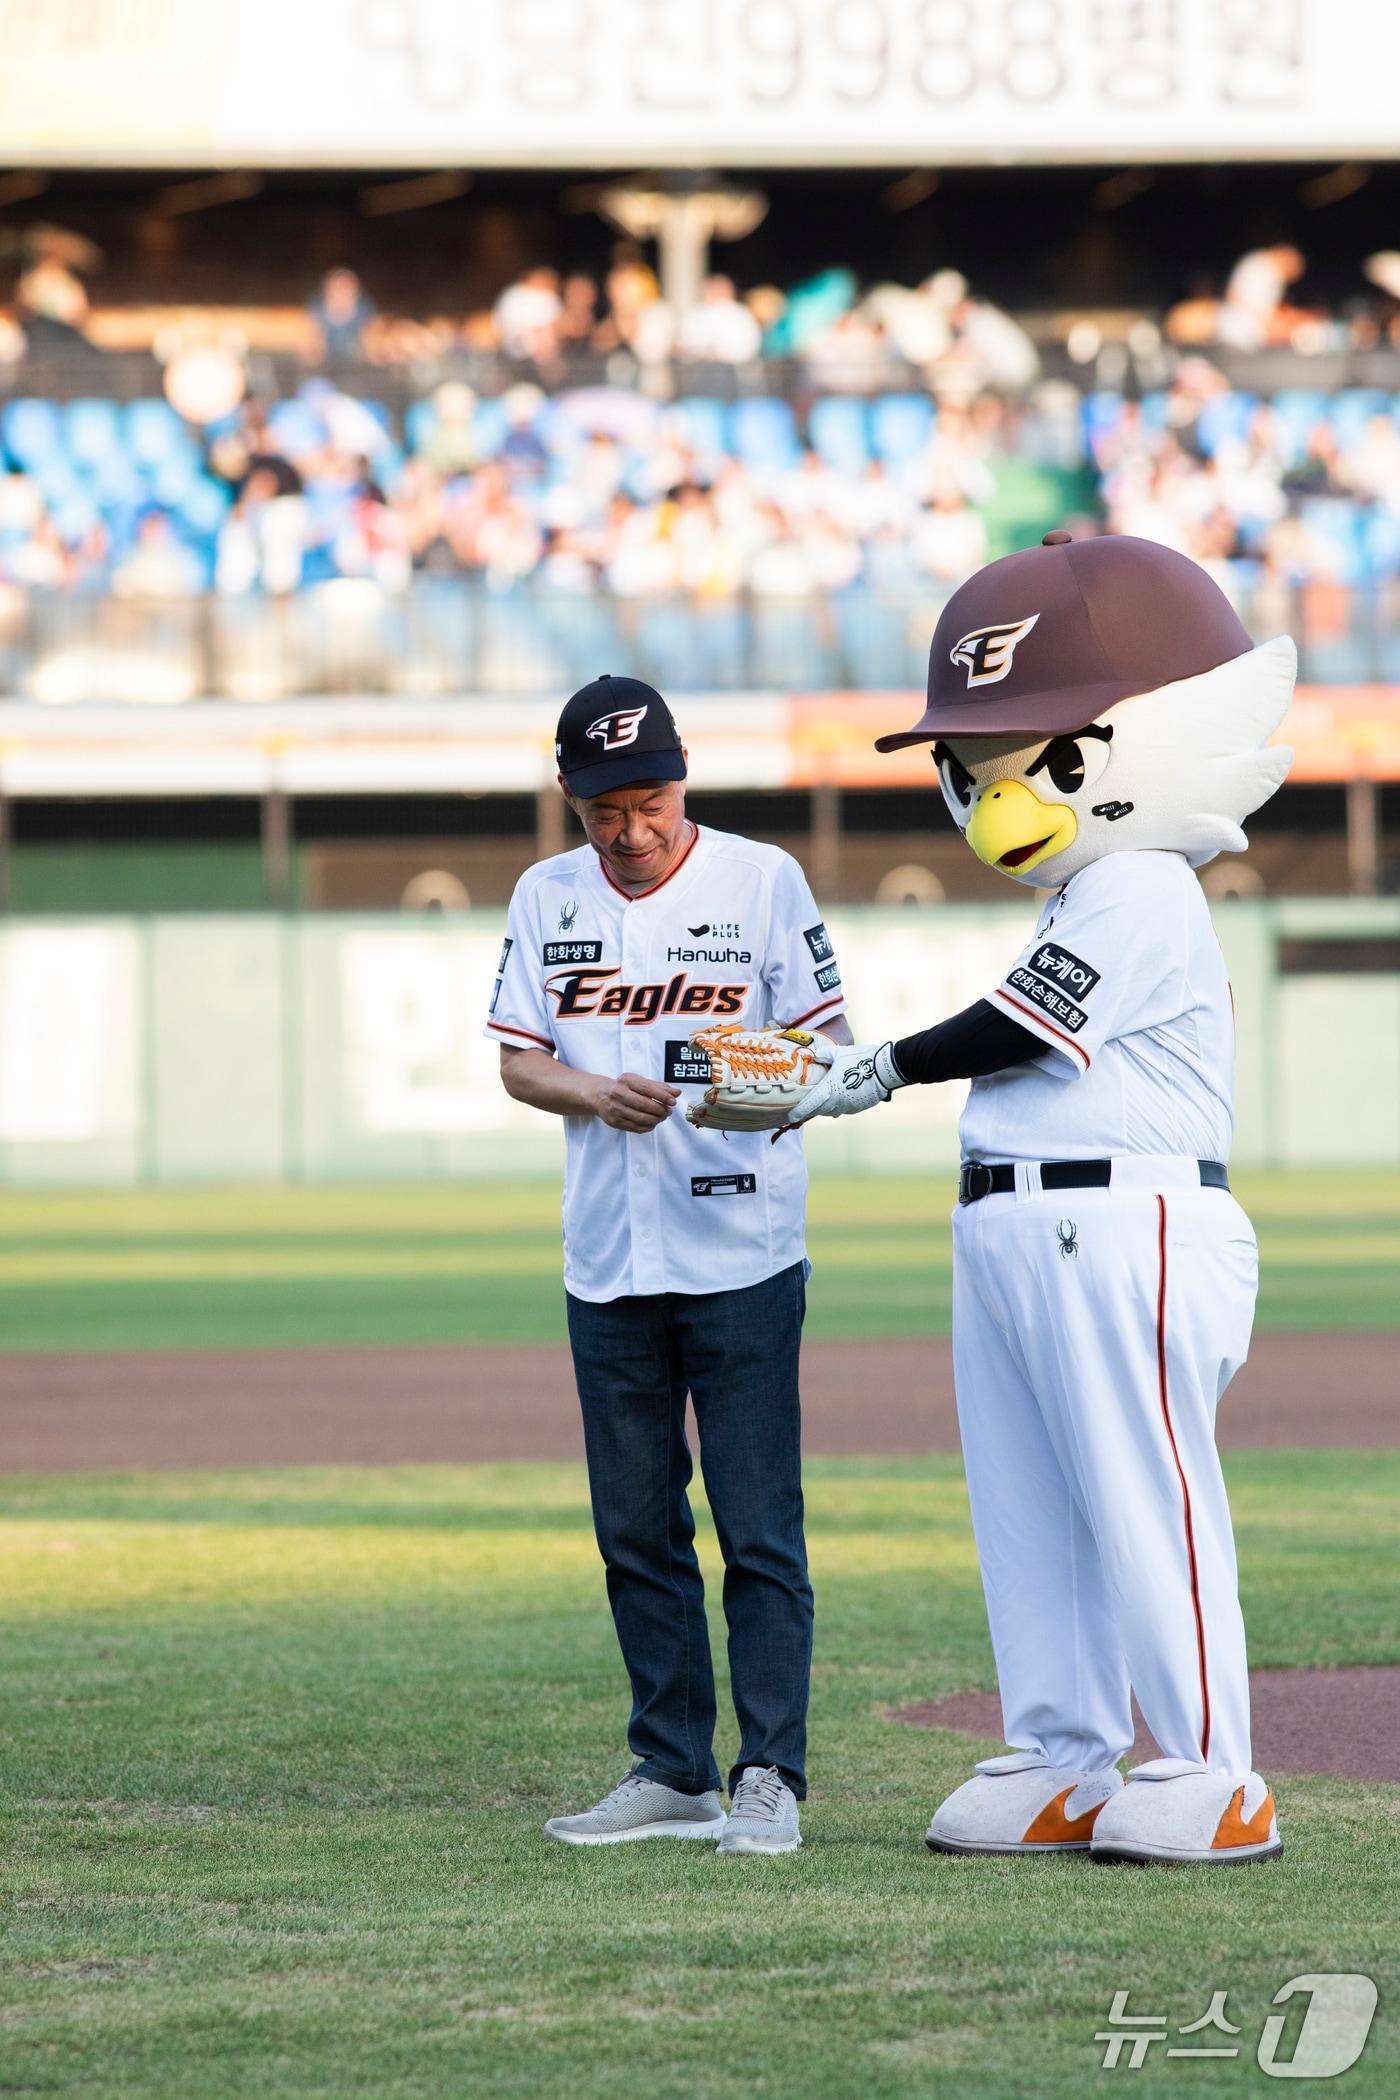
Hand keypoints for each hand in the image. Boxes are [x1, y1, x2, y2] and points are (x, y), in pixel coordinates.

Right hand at [589, 1071, 679, 1132]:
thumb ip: (658, 1087)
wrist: (599, 1095)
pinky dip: (648, 1127)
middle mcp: (618, 1094)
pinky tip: (653, 1123)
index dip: (662, 1096)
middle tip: (668, 1111)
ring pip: (641, 1118)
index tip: (673, 1101)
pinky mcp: (615, 1122)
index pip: (647, 1089)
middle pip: (644, 1105)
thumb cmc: (623, 1087)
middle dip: (660, 1110)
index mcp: (626, 1081)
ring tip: (662, 1117)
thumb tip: (677, 1092)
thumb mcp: (638, 1081)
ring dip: (656, 1119)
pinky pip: (635, 1127)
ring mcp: (615, 1109)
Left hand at [782, 1041, 904, 1126]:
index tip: (791, 1117)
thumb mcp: (838, 1053)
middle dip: (812, 1108)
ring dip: (827, 1107)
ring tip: (825, 1100)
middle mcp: (837, 1102)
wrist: (885, 1069)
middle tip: (807, 1106)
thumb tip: (813, 1056)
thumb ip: (823, 1055)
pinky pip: (846, 1109)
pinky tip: (842, 1098)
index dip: (798, 1112)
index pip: (809, 1105)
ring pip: (833, 1111)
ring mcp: (849, 1106)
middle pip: (819, 1110)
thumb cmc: (860, 1059)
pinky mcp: (860, 1107)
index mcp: (828, 1089)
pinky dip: (841, 1105)